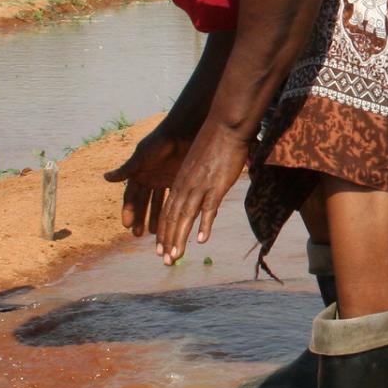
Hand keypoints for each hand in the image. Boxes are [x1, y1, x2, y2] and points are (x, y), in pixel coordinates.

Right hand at [103, 127, 190, 237]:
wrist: (182, 132)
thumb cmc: (159, 143)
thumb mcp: (141, 158)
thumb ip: (126, 170)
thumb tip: (105, 178)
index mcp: (138, 173)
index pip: (131, 196)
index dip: (129, 210)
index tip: (126, 225)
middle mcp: (150, 178)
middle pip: (143, 203)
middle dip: (140, 218)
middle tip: (138, 234)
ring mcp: (164, 180)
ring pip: (158, 203)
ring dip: (156, 217)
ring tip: (155, 233)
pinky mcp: (178, 180)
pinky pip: (173, 198)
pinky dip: (172, 210)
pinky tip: (172, 222)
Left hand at [152, 125, 250, 264]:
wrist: (224, 126)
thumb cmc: (214, 142)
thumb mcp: (199, 163)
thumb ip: (198, 179)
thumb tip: (204, 191)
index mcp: (180, 181)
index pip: (168, 211)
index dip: (164, 231)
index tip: (162, 249)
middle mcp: (185, 185)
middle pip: (172, 218)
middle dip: (168, 241)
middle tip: (166, 261)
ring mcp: (200, 186)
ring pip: (185, 217)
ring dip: (179, 239)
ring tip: (175, 257)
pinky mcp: (215, 185)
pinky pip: (208, 208)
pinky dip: (204, 225)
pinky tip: (201, 240)